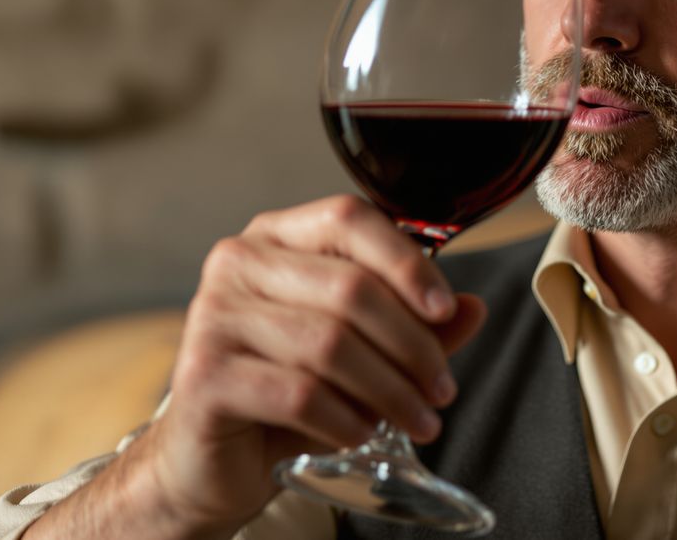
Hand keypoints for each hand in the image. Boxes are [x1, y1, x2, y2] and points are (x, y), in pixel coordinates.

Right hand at [134, 195, 485, 535]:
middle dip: (413, 344)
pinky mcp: (203, 374)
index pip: (349, 218)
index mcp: (276, 236)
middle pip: (349, 287)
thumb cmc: (285, 391)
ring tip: (419, 419)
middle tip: (442, 388)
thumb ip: (413, 325)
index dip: (407, 261)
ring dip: (390, 389)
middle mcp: (238, 262)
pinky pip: (298, 392)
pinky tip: (363, 433)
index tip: (446, 309)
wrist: (211, 458)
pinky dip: (344, 417)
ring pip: (330, 344)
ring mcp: (213, 315)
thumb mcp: (359, 351)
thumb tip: (472, 307)